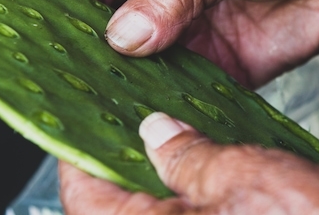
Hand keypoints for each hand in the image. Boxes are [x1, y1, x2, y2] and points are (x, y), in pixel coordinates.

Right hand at [59, 0, 318, 87]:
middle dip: (96, 59)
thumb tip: (124, 34)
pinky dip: (174, 106)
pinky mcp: (225, 63)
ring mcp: (193, 29)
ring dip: (133, 89)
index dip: (67, 12)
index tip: (52, 45)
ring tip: (114, 110)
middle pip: (111, 32)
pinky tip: (160, 118)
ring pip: (145, 67)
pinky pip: (187, 90)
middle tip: (79, 88)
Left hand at [59, 112, 318, 213]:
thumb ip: (183, 152)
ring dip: (156, 173)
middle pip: (114, 201)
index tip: (86, 112)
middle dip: (122, 157)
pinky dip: (183, 194)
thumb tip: (155, 134)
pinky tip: (198, 161)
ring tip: (165, 130)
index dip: (82, 145)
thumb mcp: (236, 173)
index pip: (83, 189)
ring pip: (151, 210)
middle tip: (129, 115)